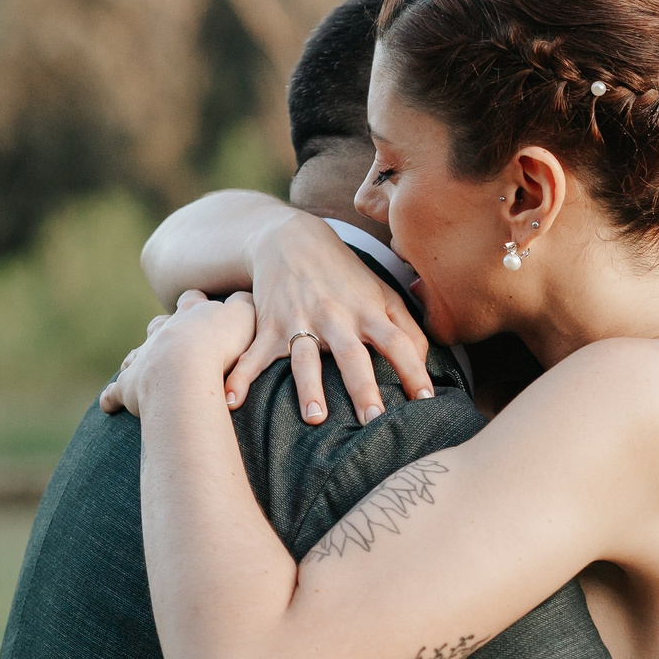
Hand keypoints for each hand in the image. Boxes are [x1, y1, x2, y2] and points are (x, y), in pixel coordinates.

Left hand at [99, 291, 254, 416]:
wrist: (186, 365)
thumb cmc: (220, 342)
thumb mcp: (245, 315)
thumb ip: (246, 305)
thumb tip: (250, 297)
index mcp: (190, 314)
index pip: (192, 301)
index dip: (195, 303)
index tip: (200, 306)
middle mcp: (163, 332)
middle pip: (160, 325)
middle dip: (164, 330)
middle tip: (171, 341)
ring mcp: (144, 357)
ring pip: (136, 355)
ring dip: (139, 361)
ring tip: (143, 375)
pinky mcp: (130, 385)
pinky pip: (116, 392)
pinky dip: (111, 398)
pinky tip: (108, 405)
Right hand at [231, 215, 435, 424]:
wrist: (291, 239)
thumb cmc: (344, 275)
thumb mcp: (381, 293)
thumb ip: (408, 328)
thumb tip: (427, 363)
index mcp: (367, 311)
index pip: (397, 342)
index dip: (414, 370)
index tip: (427, 402)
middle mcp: (335, 317)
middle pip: (352, 354)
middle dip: (363, 387)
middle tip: (374, 419)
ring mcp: (299, 321)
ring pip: (305, 358)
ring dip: (308, 388)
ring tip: (315, 418)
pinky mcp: (268, 326)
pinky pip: (254, 355)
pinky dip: (239, 376)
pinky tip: (231, 402)